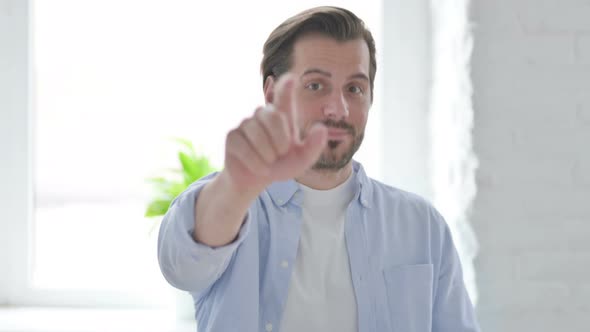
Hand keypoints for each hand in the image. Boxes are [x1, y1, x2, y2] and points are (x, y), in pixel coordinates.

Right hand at [223, 73, 327, 192]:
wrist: (257, 180)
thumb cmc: (281, 166)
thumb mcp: (302, 160)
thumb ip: (314, 146)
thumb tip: (321, 128)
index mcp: (282, 116)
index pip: (284, 95)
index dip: (285, 87)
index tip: (291, 78)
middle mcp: (263, 114)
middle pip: (274, 116)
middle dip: (280, 141)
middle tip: (280, 154)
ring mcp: (246, 123)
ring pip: (257, 134)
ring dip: (267, 155)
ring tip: (268, 161)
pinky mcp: (232, 135)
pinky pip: (244, 148)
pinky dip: (256, 163)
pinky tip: (259, 168)